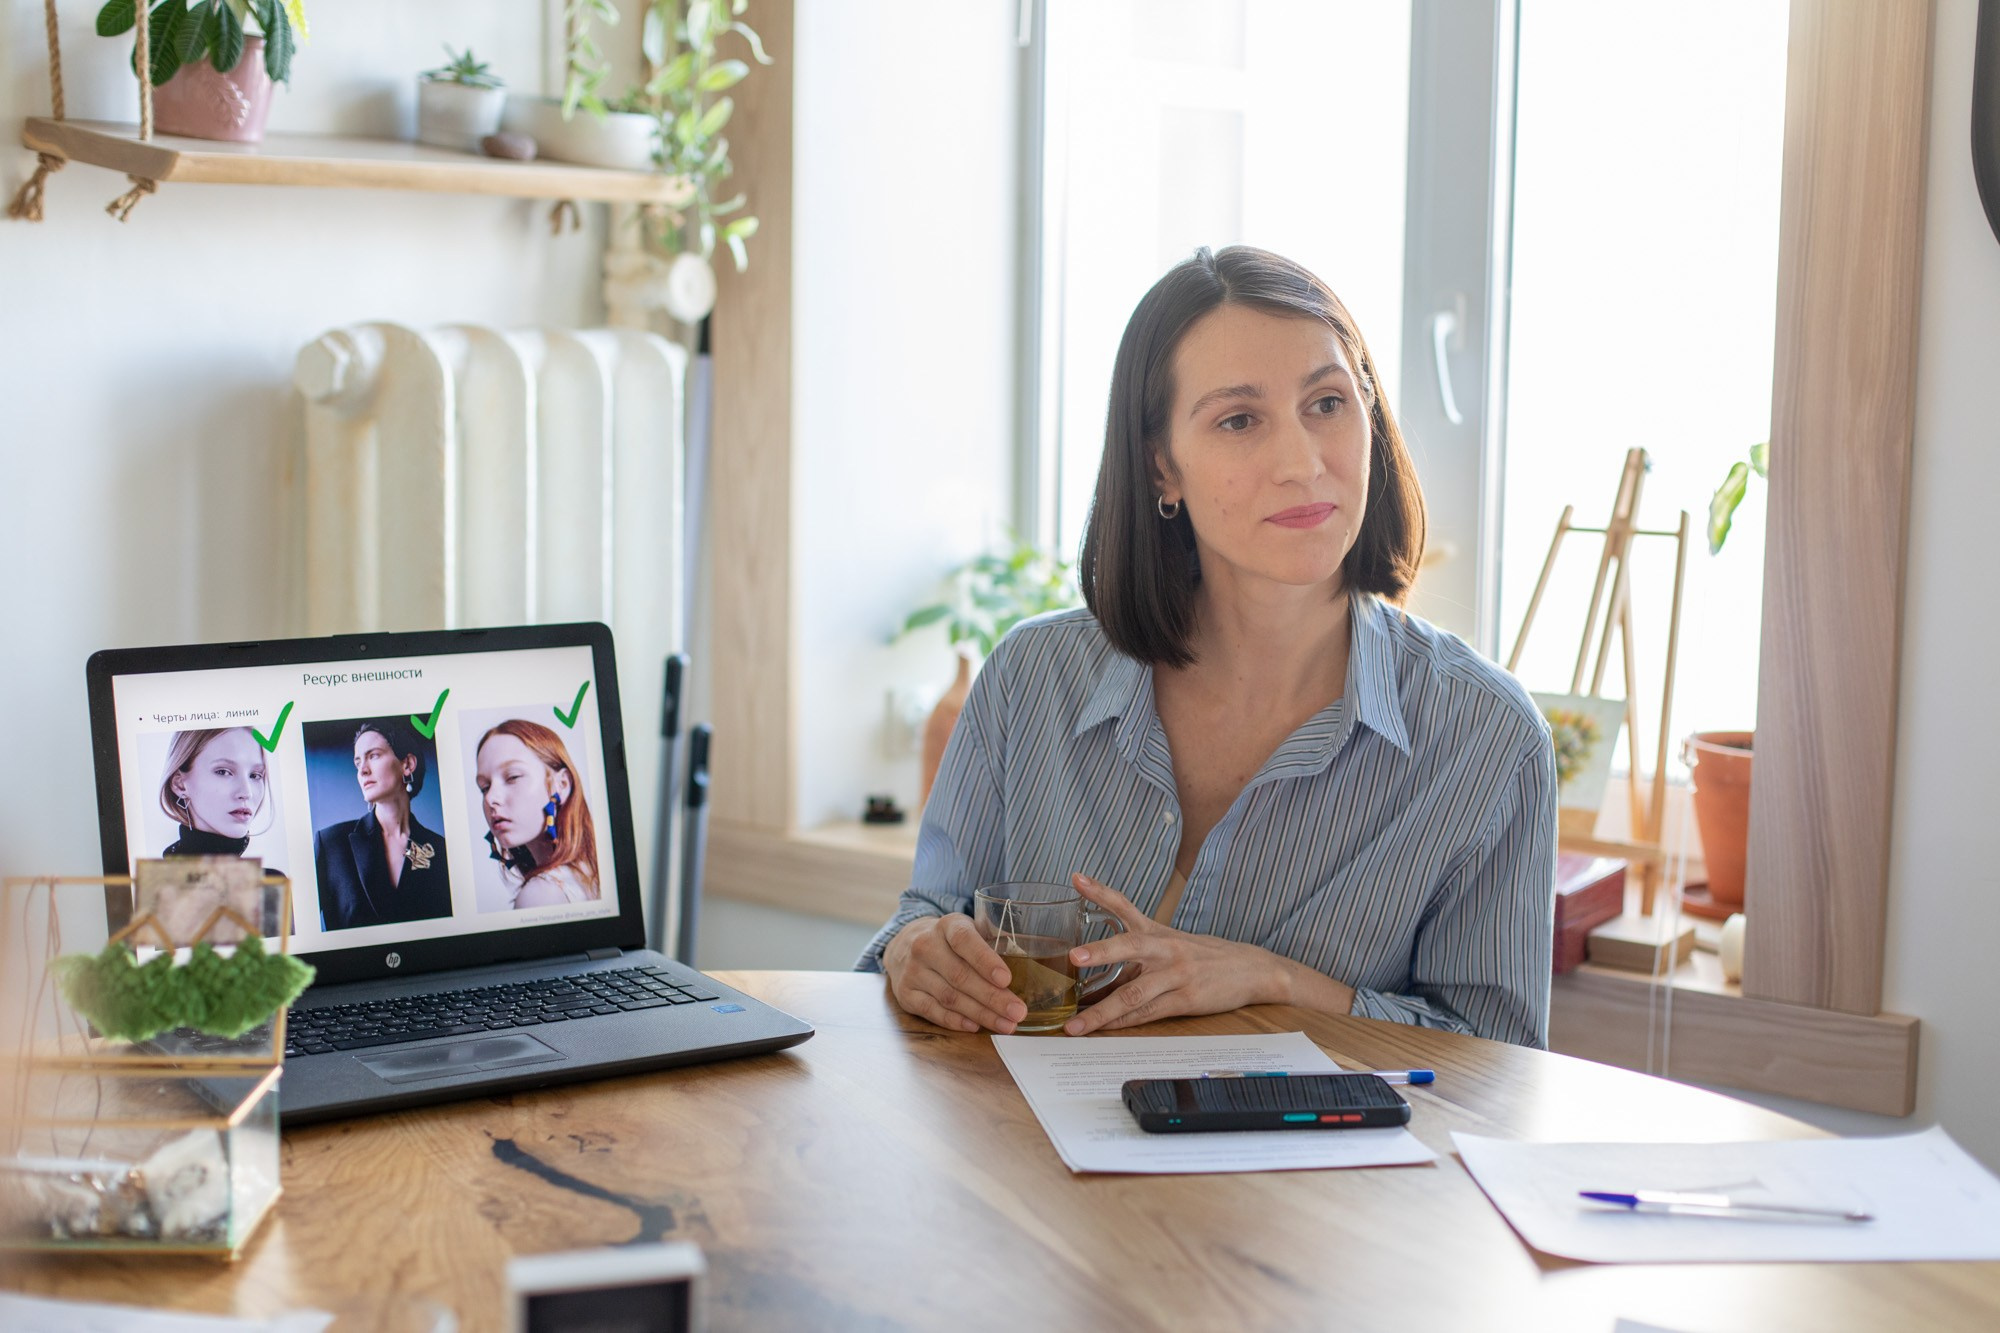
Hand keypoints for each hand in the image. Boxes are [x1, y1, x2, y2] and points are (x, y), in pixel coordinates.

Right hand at [881, 913, 1026, 1033]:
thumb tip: (1029, 965)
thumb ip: (993, 942)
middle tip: (1017, 1011)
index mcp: (947, 925)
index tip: (1006, 979)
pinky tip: (975, 1026)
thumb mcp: (968, 930)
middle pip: (961, 976)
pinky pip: (933, 1011)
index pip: (965, 940)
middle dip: (993, 997)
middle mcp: (925, 946)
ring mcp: (912, 971)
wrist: (905, 945)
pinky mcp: (905, 994)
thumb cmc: (950, 941)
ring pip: (950, 997)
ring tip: (1006, 1024)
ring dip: (980, 1014)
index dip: (985, 960)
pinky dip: (955, 1021)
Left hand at [1061, 873, 1287, 1034]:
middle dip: (1100, 951)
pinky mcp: (1186, 999)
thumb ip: (1140, 951)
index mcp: (1159, 932)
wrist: (1252, 970)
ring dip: (1102, 1011)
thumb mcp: (1174, 941)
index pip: (1125, 905)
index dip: (1100, 891)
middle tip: (1073, 956)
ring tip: (1075, 1024)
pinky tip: (1106, 1030)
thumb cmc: (1206, 956)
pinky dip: (1124, 1023)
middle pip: (1129, 945)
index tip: (1076, 879)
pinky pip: (1149, 1013)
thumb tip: (1102, 970)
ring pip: (1134, 993)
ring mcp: (1177, 975)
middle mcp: (1166, 949)